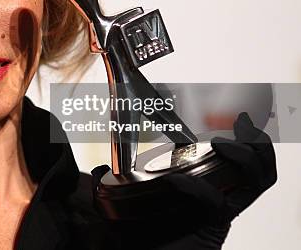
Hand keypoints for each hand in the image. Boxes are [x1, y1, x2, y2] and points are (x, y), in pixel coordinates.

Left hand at [90, 112, 276, 248]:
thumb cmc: (143, 238)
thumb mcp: (126, 204)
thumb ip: (111, 185)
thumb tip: (100, 168)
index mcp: (207, 189)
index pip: (239, 162)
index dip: (247, 140)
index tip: (241, 119)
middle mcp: (220, 198)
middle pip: (257, 169)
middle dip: (256, 144)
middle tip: (241, 126)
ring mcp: (219, 213)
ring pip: (255, 183)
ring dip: (245, 158)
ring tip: (222, 145)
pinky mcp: (212, 229)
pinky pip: (215, 204)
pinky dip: (198, 188)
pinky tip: (176, 182)